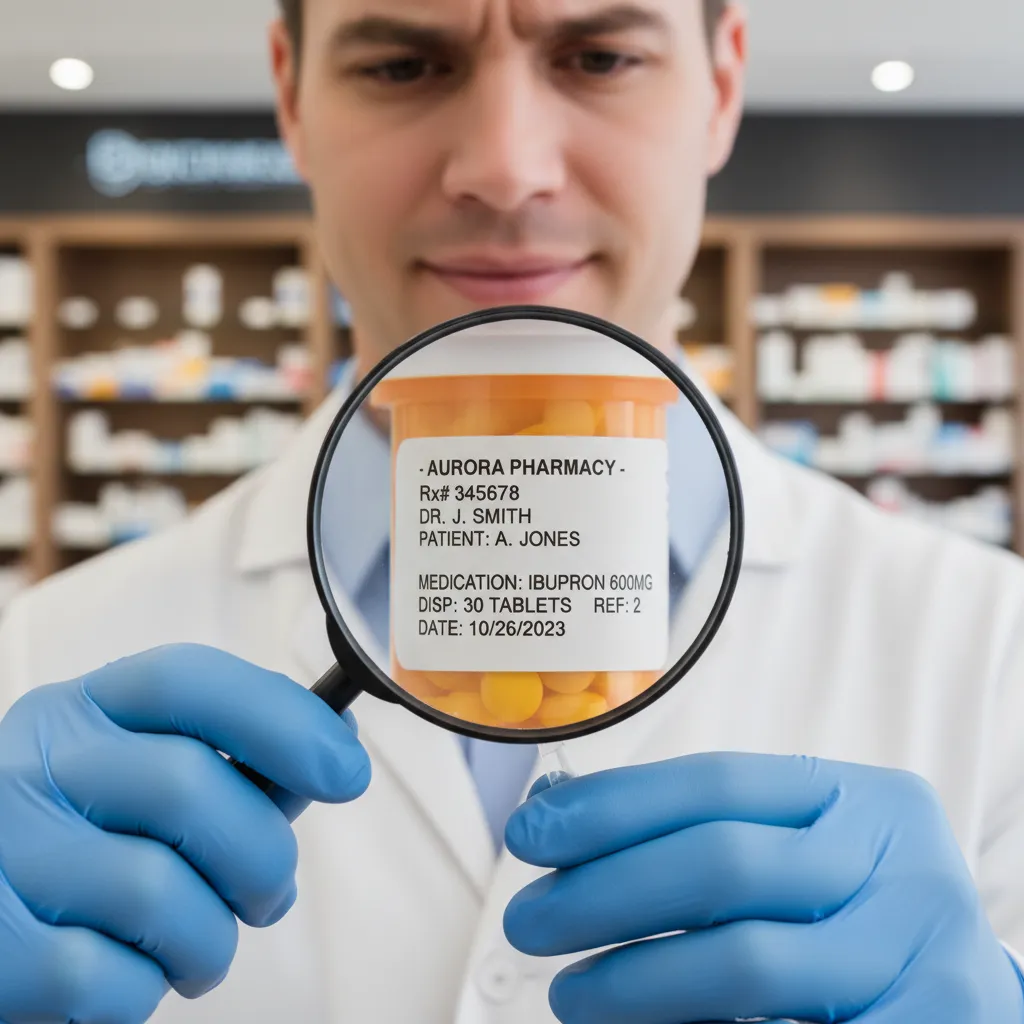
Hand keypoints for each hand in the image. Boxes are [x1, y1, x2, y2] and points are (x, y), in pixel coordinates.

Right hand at [0, 644, 369, 1023]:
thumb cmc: (83, 846)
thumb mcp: (138, 779)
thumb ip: (231, 768)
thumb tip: (332, 759)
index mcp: (82, 711)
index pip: (186, 680)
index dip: (281, 718)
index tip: (344, 770)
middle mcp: (34, 764)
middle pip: (191, 785)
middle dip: (262, 855)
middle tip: (269, 894)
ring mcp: (5, 850)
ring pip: (159, 892)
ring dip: (209, 939)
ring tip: (197, 947)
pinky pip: (111, 978)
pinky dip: (146, 990)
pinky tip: (130, 971)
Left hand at [504, 753, 1023, 1023]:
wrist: (960, 999)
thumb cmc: (851, 918)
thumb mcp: (795, 854)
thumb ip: (698, 834)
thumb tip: (553, 818)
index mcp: (862, 798)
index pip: (715, 782)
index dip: (612, 805)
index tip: (531, 834)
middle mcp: (904, 863)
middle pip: (721, 862)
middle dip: (604, 892)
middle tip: (529, 921)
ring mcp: (926, 953)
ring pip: (746, 963)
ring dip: (635, 980)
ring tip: (572, 994)